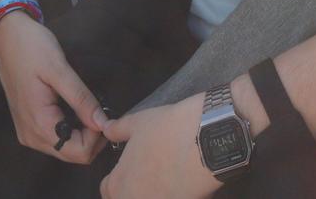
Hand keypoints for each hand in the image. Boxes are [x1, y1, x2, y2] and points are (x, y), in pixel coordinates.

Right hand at [0, 16, 105, 163]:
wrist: (7, 36)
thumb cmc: (31, 48)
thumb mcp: (59, 70)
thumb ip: (81, 99)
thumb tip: (103, 124)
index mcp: (39, 124)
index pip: (78, 152)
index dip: (97, 137)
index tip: (103, 112)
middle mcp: (31, 136)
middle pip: (72, 154)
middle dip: (92, 137)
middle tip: (99, 109)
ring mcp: (28, 132)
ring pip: (65, 149)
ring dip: (82, 134)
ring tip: (88, 107)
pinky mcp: (28, 124)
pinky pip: (55, 138)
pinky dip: (71, 130)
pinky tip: (76, 110)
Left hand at [99, 96, 216, 198]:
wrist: (208, 140)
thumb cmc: (169, 129)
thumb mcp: (138, 123)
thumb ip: (118, 130)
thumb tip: (107, 130)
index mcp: (118, 184)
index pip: (108, 190)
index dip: (117, 178)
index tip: (130, 168)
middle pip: (126, 198)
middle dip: (134, 189)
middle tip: (150, 173)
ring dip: (154, 191)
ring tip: (167, 177)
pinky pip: (170, 198)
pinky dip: (173, 193)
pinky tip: (182, 182)